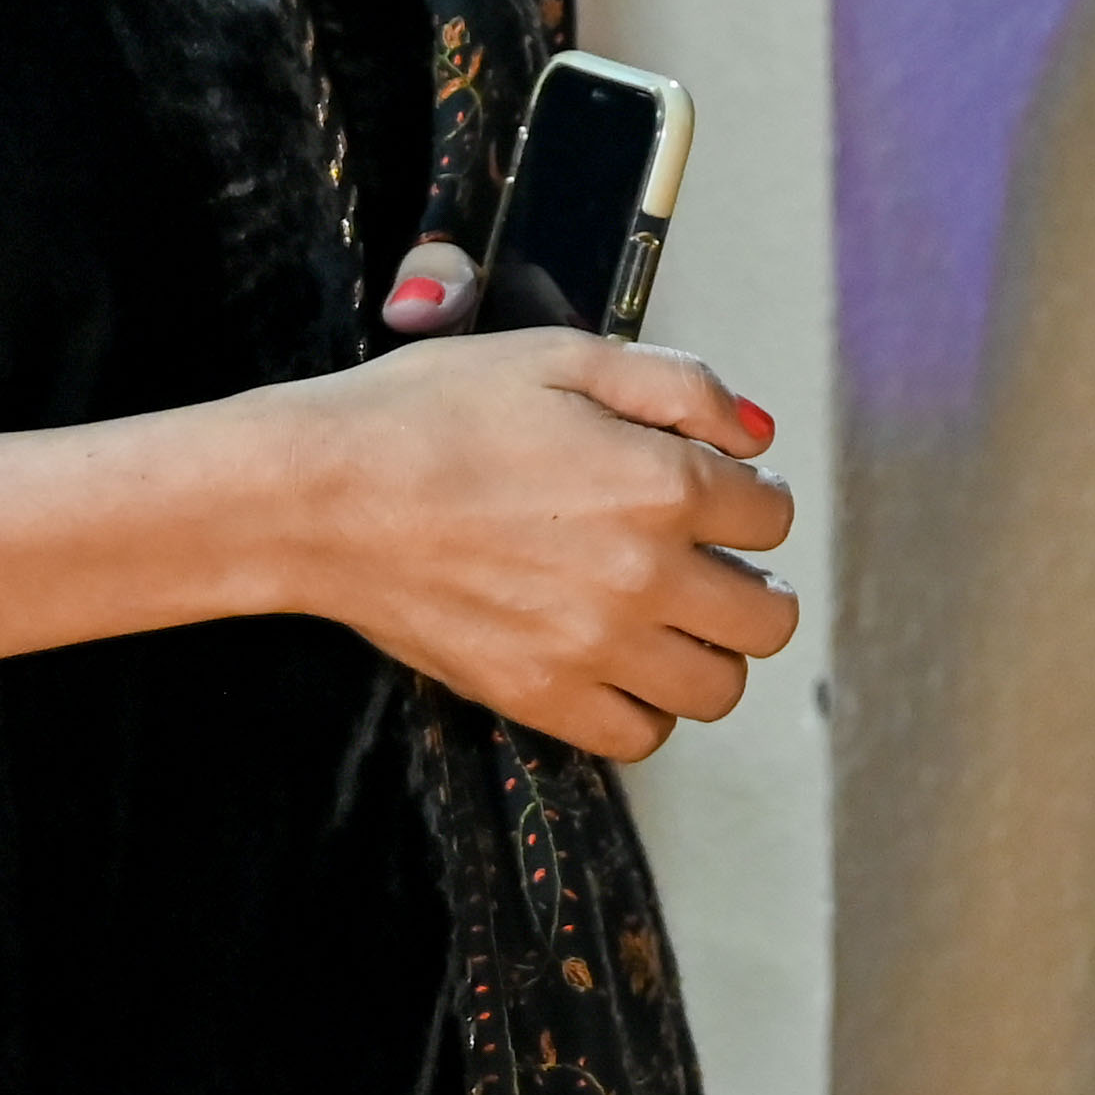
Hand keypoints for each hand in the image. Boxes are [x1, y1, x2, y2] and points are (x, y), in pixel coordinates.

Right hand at [277, 332, 798, 757]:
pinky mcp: (538, 697)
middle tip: (710, 560)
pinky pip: (639, 736)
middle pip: (768, 617)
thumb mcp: (562, 358)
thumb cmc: (432, 413)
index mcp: (662, 485)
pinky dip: (644, 706)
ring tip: (670, 617)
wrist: (322, 493)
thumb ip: (680, 387)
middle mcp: (644, 577)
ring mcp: (593, 648)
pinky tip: (616, 660)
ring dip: (710, 651)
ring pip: (717, 687)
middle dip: (754, 580)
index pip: (772, 513)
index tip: (719, 491)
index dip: (751, 495)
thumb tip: (757, 435)